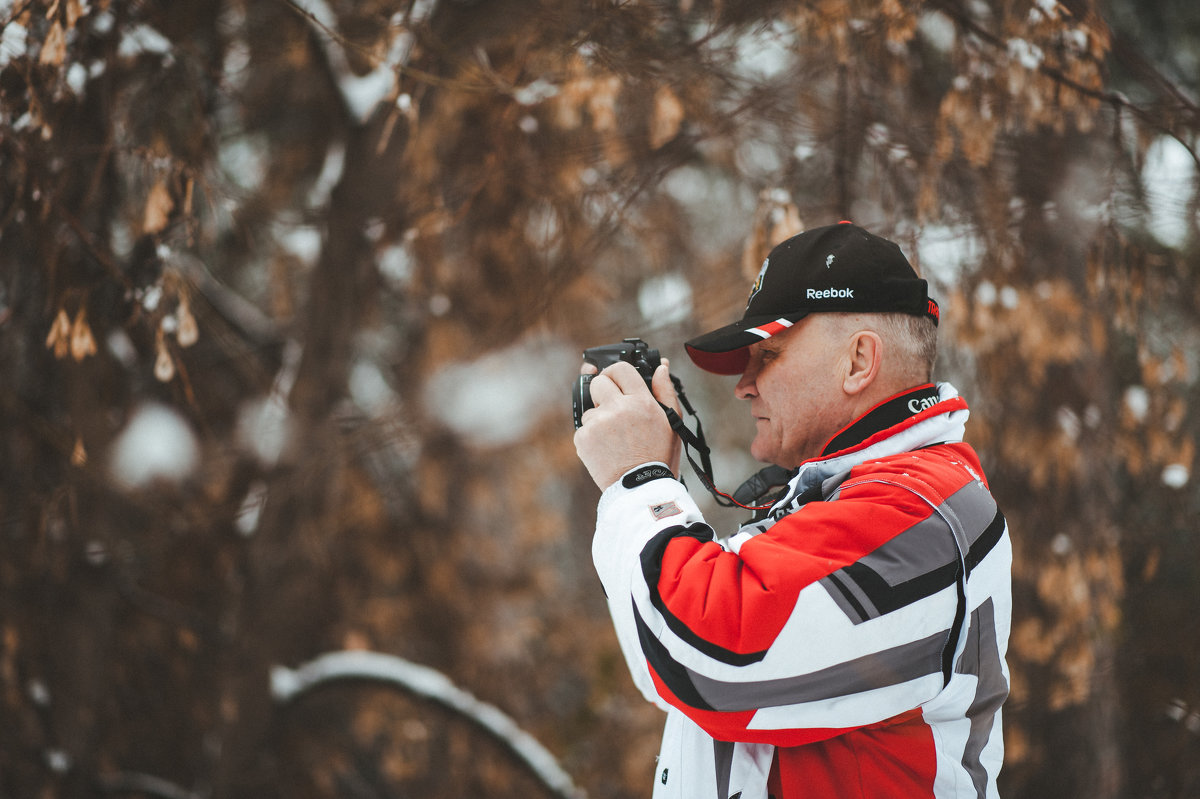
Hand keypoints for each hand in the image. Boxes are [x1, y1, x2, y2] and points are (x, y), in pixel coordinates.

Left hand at [573, 359, 682, 489]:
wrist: (641, 488)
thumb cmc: (659, 455)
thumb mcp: (671, 422)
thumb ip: (665, 391)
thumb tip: (661, 367)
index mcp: (640, 401)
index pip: (621, 369)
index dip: (616, 372)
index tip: (616, 380)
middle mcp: (617, 407)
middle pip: (599, 382)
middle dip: (603, 391)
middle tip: (613, 406)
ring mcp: (598, 423)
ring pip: (590, 409)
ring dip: (599, 418)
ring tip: (615, 438)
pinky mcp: (583, 438)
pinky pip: (583, 429)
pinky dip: (591, 437)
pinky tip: (606, 449)